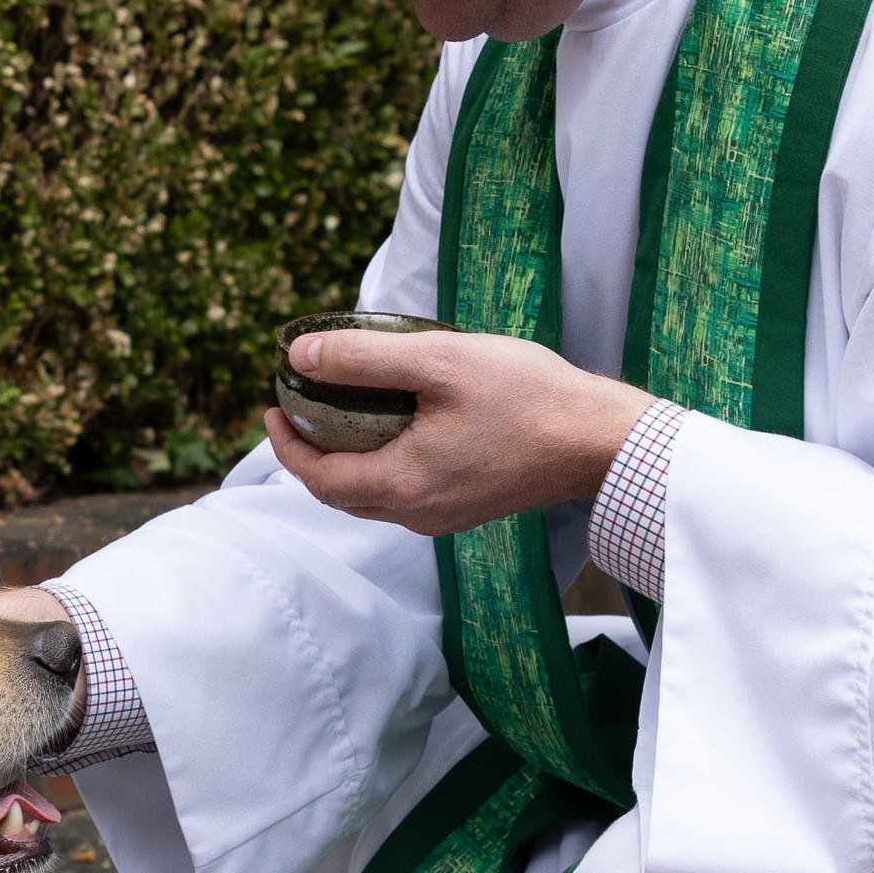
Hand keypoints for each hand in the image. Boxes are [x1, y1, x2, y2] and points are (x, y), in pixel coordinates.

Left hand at [268, 326, 656, 536]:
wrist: (600, 439)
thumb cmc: (528, 396)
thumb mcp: (440, 360)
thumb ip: (365, 358)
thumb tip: (300, 356)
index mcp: (403, 486)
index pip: (318, 478)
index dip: (286, 444)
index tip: (273, 405)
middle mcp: (417, 514)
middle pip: (339, 493)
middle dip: (310, 452)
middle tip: (298, 406)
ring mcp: (444, 516)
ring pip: (371, 495)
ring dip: (346, 458)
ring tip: (338, 410)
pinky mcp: (466, 508)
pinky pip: (404, 492)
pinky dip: (381, 462)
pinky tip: (392, 424)